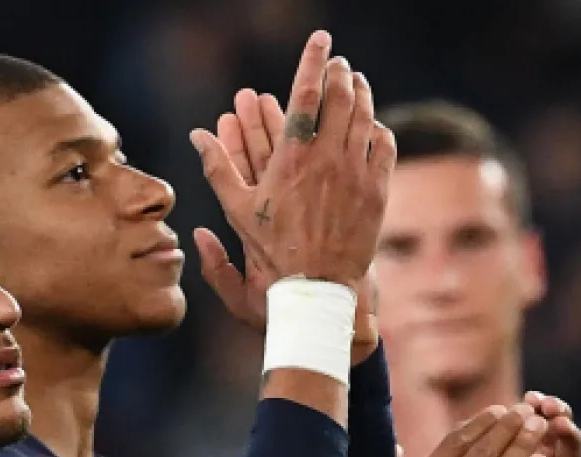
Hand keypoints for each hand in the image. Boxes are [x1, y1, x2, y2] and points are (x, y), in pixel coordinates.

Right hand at [194, 88, 380, 363]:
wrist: (317, 292)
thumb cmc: (272, 254)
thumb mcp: (237, 212)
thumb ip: (218, 169)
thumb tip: (197, 135)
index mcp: (293, 159)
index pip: (306, 95)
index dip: (313, 62)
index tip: (321, 40)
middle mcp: (329, 160)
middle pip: (342, 98)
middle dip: (340, 74)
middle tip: (338, 63)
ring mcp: (357, 175)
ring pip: (365, 119)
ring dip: (362, 95)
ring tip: (356, 82)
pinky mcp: (377, 192)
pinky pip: (384, 148)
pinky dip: (378, 129)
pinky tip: (374, 125)